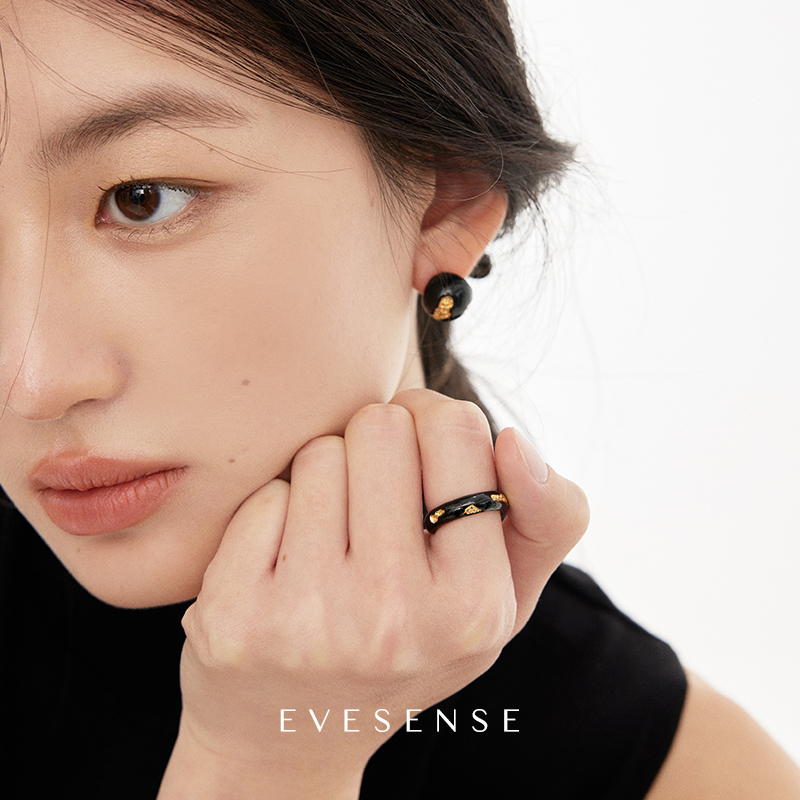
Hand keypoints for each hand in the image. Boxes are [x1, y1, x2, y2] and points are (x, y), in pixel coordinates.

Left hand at [159, 389, 588, 797]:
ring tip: (333, 541)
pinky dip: (277, 513)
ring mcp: (309, 619)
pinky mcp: (235, 616)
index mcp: (475, 605)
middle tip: (375, 504)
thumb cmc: (413, 646)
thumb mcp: (504, 596)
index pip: (457, 427)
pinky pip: (264, 495)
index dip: (436, 425)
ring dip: (327, 481)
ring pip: (319, 454)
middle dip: (378, 448)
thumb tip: (515, 438)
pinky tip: (285, 563)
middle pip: (381, 426)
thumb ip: (547, 515)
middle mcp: (394, 616)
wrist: (297, 735)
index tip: (423, 460)